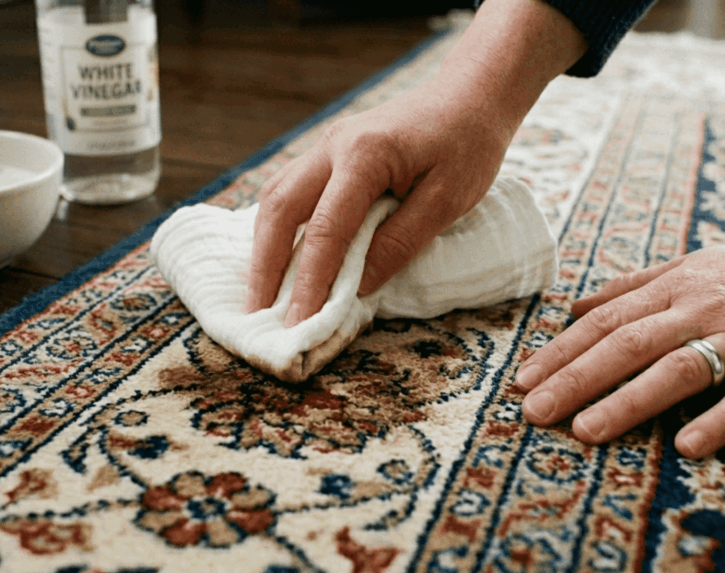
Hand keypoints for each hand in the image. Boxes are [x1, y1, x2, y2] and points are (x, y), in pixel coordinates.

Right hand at [244, 0, 588, 325]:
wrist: (467, 97)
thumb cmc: (467, 146)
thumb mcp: (448, 199)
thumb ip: (401, 241)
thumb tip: (358, 286)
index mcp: (365, 155)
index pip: (327, 229)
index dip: (309, 281)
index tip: (298, 323)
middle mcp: (332, 146)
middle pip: (280, 210)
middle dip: (264, 266)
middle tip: (256, 315)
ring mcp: (324, 146)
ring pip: (276, 198)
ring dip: (263, 248)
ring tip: (259, 294)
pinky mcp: (327, 154)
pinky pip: (288, 192)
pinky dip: (276, 229)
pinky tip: (277, 258)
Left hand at [516, 223, 724, 457]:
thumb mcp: (686, 267)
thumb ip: (630, 287)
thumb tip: (573, 308)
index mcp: (673, 288)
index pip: (606, 322)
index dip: (562, 351)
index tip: (522, 379)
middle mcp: (700, 312)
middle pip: (629, 346)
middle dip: (576, 379)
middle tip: (535, 411)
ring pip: (679, 371)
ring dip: (629, 402)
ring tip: (586, 431)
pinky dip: (718, 420)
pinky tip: (685, 445)